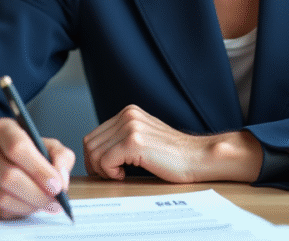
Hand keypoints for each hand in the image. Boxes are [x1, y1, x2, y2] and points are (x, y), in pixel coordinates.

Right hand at [0, 117, 74, 218]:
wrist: (0, 159)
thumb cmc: (28, 152)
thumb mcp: (48, 145)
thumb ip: (61, 157)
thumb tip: (60, 179)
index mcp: (2, 129)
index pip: (17, 148)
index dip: (39, 170)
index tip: (56, 186)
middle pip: (9, 176)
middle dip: (37, 194)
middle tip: (55, 202)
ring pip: (2, 197)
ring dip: (28, 205)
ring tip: (44, 204)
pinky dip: (18, 211)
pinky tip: (28, 205)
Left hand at [83, 104, 262, 182]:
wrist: (198, 157)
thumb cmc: (174, 155)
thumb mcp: (145, 137)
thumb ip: (124, 138)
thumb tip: (98, 154)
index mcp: (128, 113)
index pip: (95, 135)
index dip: (95, 157)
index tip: (105, 170)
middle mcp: (127, 116)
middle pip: (90, 143)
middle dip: (95, 165)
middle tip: (111, 175)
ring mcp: (130, 127)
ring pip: (94, 153)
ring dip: (103, 170)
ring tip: (120, 175)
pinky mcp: (134, 142)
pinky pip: (105, 161)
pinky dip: (110, 173)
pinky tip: (125, 175)